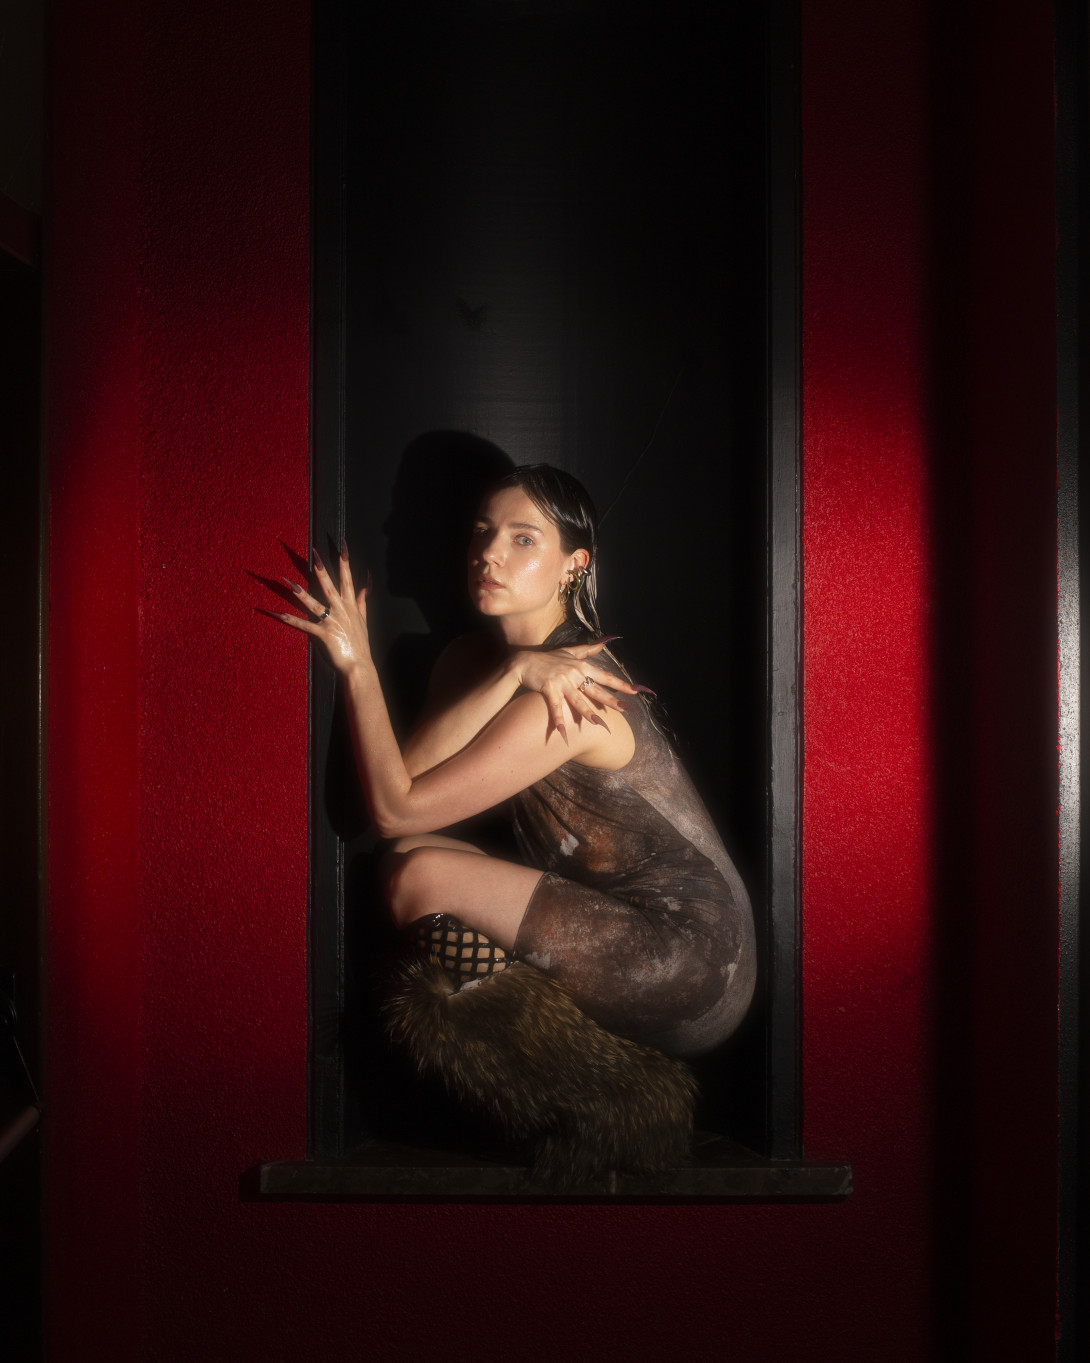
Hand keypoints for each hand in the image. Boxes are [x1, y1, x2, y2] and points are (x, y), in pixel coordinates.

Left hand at [268, 540, 373, 674]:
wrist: (360, 666)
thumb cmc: (360, 644)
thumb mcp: (363, 619)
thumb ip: (363, 599)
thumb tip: (367, 583)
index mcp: (350, 605)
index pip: (348, 578)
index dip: (345, 560)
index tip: (342, 544)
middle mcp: (341, 610)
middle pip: (329, 585)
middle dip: (321, 568)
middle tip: (313, 553)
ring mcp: (331, 622)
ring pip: (313, 603)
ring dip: (299, 592)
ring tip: (286, 581)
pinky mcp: (323, 634)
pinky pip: (302, 625)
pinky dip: (287, 620)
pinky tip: (275, 613)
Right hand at [511, 640, 653, 735]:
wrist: (524, 662)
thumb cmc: (547, 659)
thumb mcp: (568, 652)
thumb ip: (587, 649)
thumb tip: (603, 643)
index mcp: (581, 666)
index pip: (605, 677)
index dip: (620, 684)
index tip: (635, 691)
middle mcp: (574, 673)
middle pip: (596, 690)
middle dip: (612, 700)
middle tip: (626, 710)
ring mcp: (562, 681)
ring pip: (578, 700)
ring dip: (589, 713)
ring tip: (600, 724)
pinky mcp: (549, 688)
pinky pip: (555, 707)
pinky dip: (559, 720)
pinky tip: (563, 733)